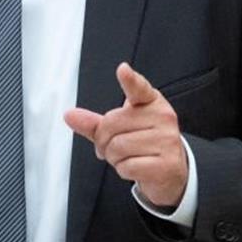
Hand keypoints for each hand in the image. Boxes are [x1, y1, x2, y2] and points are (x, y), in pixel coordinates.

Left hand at [64, 62, 187, 208]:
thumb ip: (95, 122)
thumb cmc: (144, 144)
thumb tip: (70, 115)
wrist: (172, 171)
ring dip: (114, 158)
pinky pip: (127, 166)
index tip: (122, 70)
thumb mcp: (121, 128)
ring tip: (127, 156)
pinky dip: (124, 170)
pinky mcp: (166, 163)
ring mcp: (167, 140)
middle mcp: (162, 117)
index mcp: (151, 102)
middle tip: (114, 147)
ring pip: (117, 147)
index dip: (130, 80)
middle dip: (105, 141)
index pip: (139, 88)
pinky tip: (136, 167)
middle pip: (111, 124)